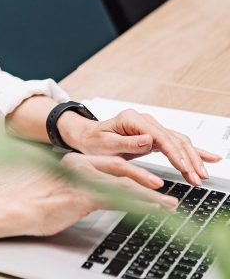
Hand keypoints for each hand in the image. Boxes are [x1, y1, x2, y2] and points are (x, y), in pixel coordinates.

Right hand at [26, 153, 176, 236]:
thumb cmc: (34, 201)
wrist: (17, 207)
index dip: (133, 171)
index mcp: (74, 162)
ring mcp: (82, 180)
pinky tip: (150, 210)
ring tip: (167, 205)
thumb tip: (91, 195)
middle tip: (164, 190)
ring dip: (150, 195)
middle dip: (146, 179)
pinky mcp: (82, 195)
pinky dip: (138, 204)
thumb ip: (77, 187)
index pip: (110, 163)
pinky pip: (117, 198)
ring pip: (124, 184)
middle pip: (121, 168)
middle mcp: (79, 166)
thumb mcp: (60, 190)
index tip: (148, 180)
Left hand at [60, 108, 221, 185]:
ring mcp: (150, 127)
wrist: (87, 137)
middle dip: (188, 159)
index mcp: (132, 120)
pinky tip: (208, 157)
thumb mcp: (105, 144)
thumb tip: (148, 140)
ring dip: (192, 158)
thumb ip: (126, 143)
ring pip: (178, 141)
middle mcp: (144, 121)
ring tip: (203, 174)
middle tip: (198, 177)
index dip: (174, 153)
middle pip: (173, 138)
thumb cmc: (93, 141)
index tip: (184, 168)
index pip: (160, 137)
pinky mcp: (154, 136)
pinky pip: (175, 144)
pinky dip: (192, 151)